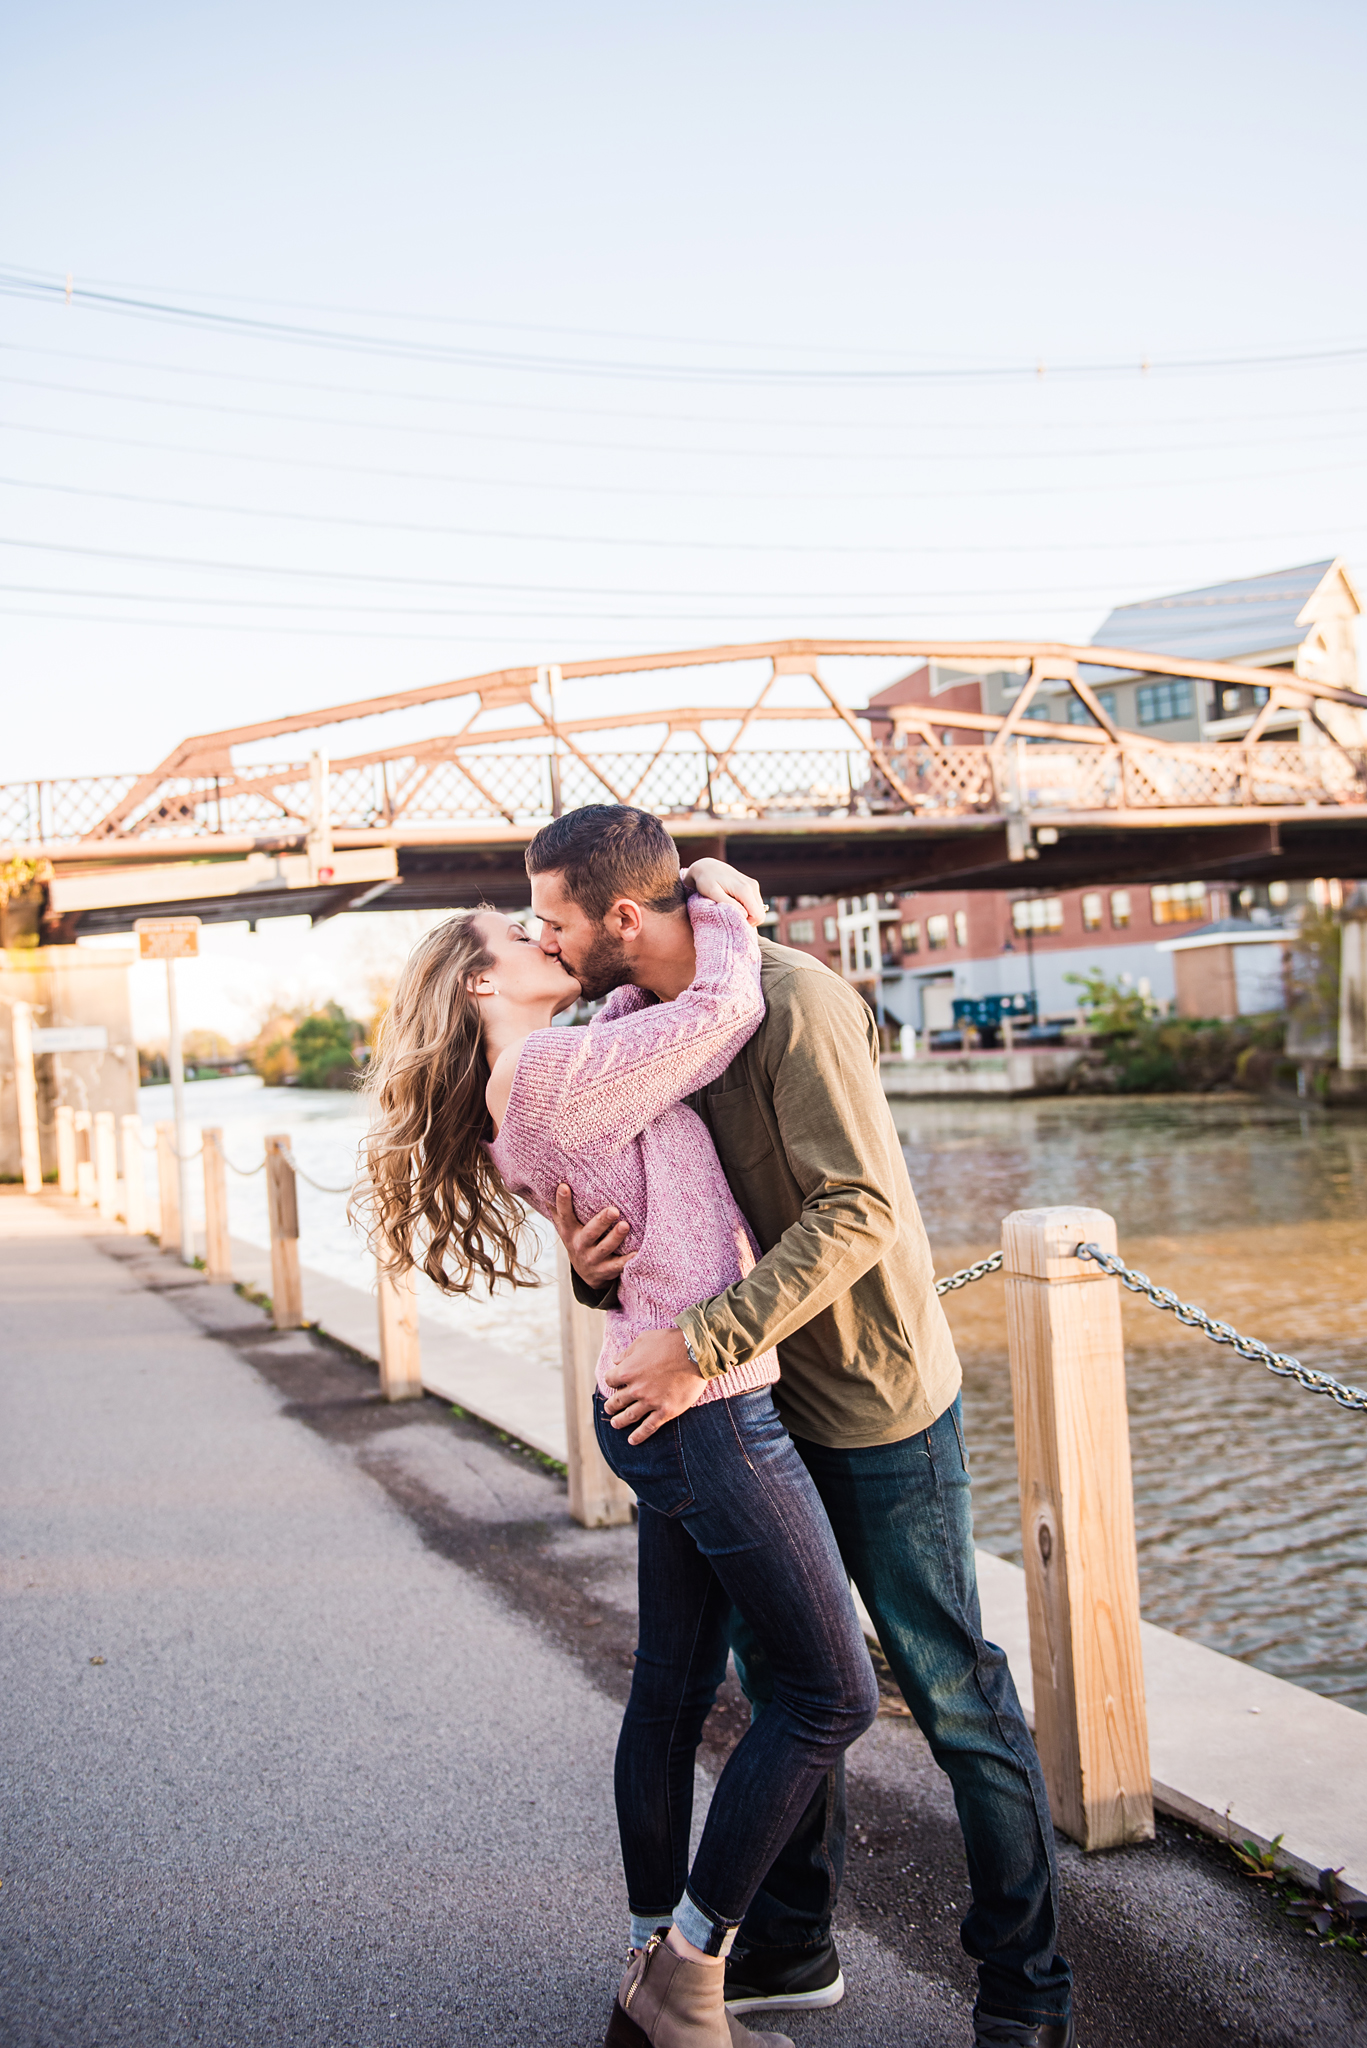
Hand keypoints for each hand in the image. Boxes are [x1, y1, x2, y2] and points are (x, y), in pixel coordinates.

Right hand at [551, 1183, 630, 1288]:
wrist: (585, 1273)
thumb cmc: (578, 1239)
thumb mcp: (566, 1226)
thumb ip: (559, 1207)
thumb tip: (550, 1179)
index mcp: (569, 1231)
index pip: (564, 1215)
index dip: (562, 1202)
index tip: (564, 1186)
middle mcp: (579, 1245)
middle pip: (590, 1233)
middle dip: (601, 1222)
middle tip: (614, 1210)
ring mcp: (592, 1259)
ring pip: (604, 1248)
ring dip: (615, 1237)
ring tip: (626, 1225)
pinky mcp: (605, 1270)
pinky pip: (617, 1266)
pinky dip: (627, 1261)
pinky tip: (637, 1253)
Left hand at [603, 1328, 706, 1442]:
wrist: (696, 1353)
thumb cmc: (670, 1342)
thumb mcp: (644, 1340)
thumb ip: (628, 1352)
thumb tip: (616, 1360)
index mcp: (628, 1370)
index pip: (610, 1380)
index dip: (612, 1381)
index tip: (615, 1382)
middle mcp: (636, 1389)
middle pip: (617, 1401)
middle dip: (611, 1406)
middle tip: (609, 1409)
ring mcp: (651, 1402)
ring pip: (629, 1416)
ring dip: (620, 1422)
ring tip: (615, 1424)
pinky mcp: (666, 1411)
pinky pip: (649, 1427)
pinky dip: (639, 1435)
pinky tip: (632, 1440)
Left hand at [682, 857, 766, 927]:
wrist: (706, 866)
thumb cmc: (705, 880)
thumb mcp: (713, 892)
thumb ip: (728, 903)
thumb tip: (744, 914)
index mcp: (745, 889)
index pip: (758, 916)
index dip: (748, 924)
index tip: (733, 922)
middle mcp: (752, 886)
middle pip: (760, 914)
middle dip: (748, 920)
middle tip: (730, 917)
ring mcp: (753, 885)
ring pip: (758, 909)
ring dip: (746, 913)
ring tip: (729, 908)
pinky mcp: (752, 886)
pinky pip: (754, 903)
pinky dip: (746, 908)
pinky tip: (733, 903)